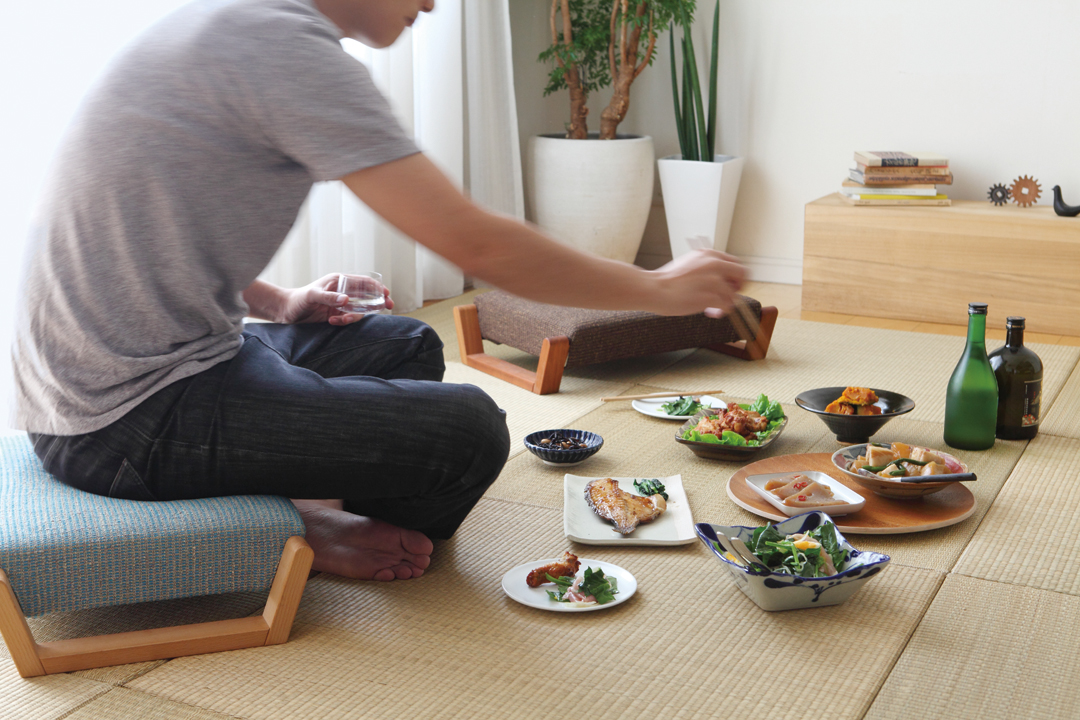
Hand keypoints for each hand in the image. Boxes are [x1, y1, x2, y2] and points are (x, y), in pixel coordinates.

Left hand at [278, 273, 393, 324]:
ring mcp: (340, 304)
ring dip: (354, 316)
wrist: (286, 311)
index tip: (387, 294)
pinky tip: (332, 322)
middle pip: (366, 296)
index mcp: (339, 281)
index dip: (377, 287)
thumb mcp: (312, 295)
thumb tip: (346, 300)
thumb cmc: (298, 298)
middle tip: (388, 306)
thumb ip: (329, 297)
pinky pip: (348, 319)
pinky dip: (343, 322)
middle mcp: (342, 292)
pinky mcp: (336, 315)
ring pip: (358, 310)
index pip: (363, 282)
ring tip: (340, 320)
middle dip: (377, 302)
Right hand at [651, 249, 746, 317]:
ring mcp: (714, 280)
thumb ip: (706, 267)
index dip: (734, 276)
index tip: (728, 285)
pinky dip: (720, 312)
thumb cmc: (667, 280)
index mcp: (709, 254)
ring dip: (725, 303)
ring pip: (733, 294)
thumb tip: (721, 280)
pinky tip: (709, 312)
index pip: (735, 263)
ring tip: (712, 308)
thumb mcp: (689, 263)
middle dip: (737, 287)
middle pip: (742, 275)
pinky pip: (727, 306)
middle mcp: (714, 264)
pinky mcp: (711, 296)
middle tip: (727, 296)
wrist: (654, 289)